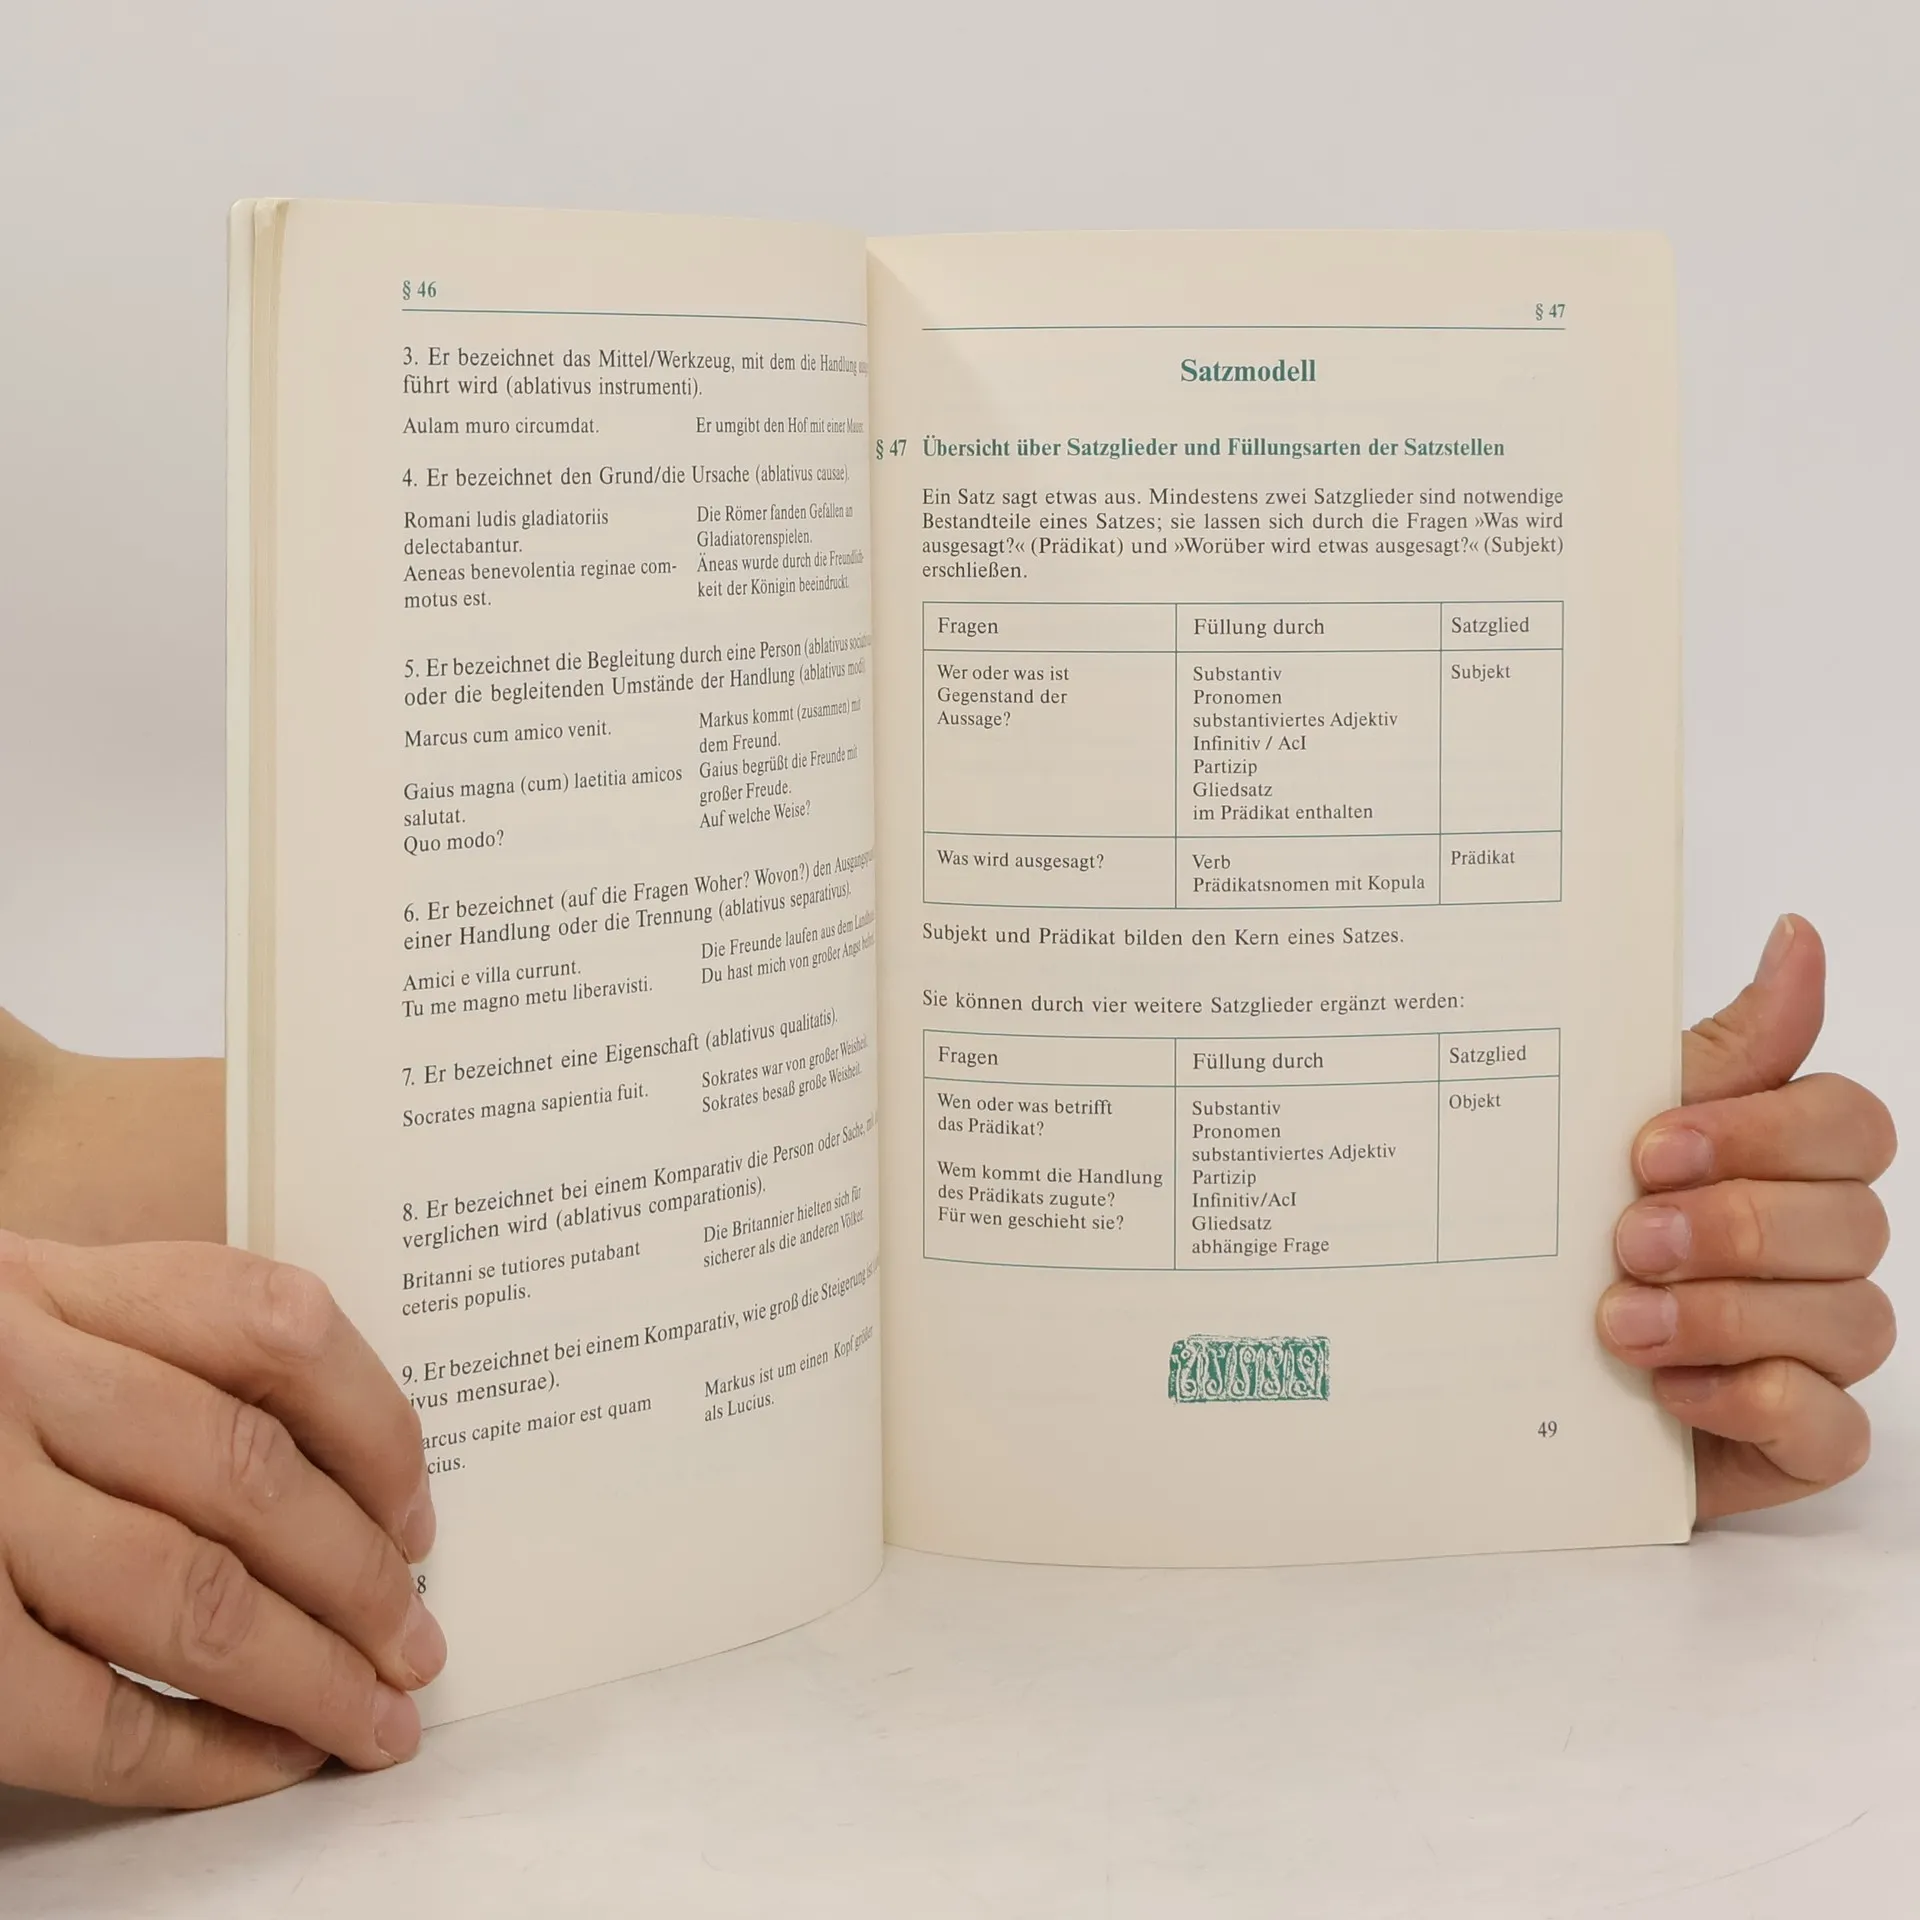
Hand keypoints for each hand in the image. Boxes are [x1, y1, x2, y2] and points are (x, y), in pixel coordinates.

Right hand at [0, 1234, 443, 1806]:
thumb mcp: (18, 1311)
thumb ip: (145, 1351)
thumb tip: (345, 1476)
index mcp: (50, 1284)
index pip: (271, 1322)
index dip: (375, 1425)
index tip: (421, 1509)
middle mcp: (8, 1379)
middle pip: (245, 1473)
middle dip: (360, 1576)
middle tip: (420, 1646)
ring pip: (186, 1592)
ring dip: (308, 1673)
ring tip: (376, 1717)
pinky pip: (82, 1713)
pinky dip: (194, 1756)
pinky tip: (264, 1765)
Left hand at [1599, 916, 1896, 1518]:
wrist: (1478, 1367)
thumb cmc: (1554, 1232)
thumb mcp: (1601, 1130)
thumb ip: (1716, 1052)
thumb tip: (1798, 936)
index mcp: (1775, 1160)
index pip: (1848, 1124)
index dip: (1764, 1133)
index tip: (1649, 1147)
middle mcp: (1810, 1248)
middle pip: (1856, 1220)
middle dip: (1733, 1228)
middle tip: (1625, 1239)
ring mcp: (1813, 1346)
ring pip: (1853, 1321)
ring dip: (1725, 1317)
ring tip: (1617, 1324)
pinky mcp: (1795, 1439)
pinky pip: (1831, 1427)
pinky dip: (1753, 1404)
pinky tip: (1668, 1392)